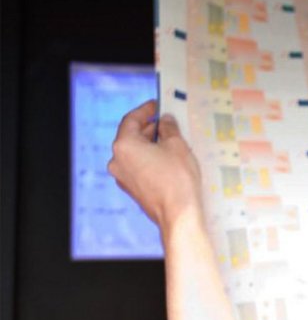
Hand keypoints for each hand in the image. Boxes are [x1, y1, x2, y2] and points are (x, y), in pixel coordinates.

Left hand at [108, 100, 202, 230]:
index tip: (156, 105)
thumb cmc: (177, 179)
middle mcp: (117, 160)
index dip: (145, 110)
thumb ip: (169, 128)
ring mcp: (123, 176)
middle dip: (150, 128)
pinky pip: (139, 166)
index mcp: (124, 145)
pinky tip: (168, 159)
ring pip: (135, 152)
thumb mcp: (177, 145)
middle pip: (131, 136)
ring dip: (151, 144)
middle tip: (169, 123)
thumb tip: (166, 121)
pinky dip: (150, 158)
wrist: (178, 214)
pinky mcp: (132, 188)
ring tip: (172, 141)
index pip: (131, 120)